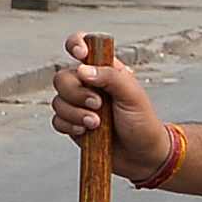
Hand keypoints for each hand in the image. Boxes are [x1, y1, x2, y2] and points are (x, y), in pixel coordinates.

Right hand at [50, 42, 164, 178]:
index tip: (80, 56)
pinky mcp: (74, 125)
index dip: (75, 45)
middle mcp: (88, 85)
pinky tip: (86, 132)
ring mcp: (79, 105)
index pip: (82, 46)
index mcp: (104, 70)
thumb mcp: (132, 95)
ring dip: (75, 114)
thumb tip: (81, 69)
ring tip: (97, 124)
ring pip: (58, 101)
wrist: (143, 157)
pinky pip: (57, 121)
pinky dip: (69, 126)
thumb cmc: (143, 122)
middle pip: (62, 78)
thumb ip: (110, 76)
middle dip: (76, 93)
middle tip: (98, 105)